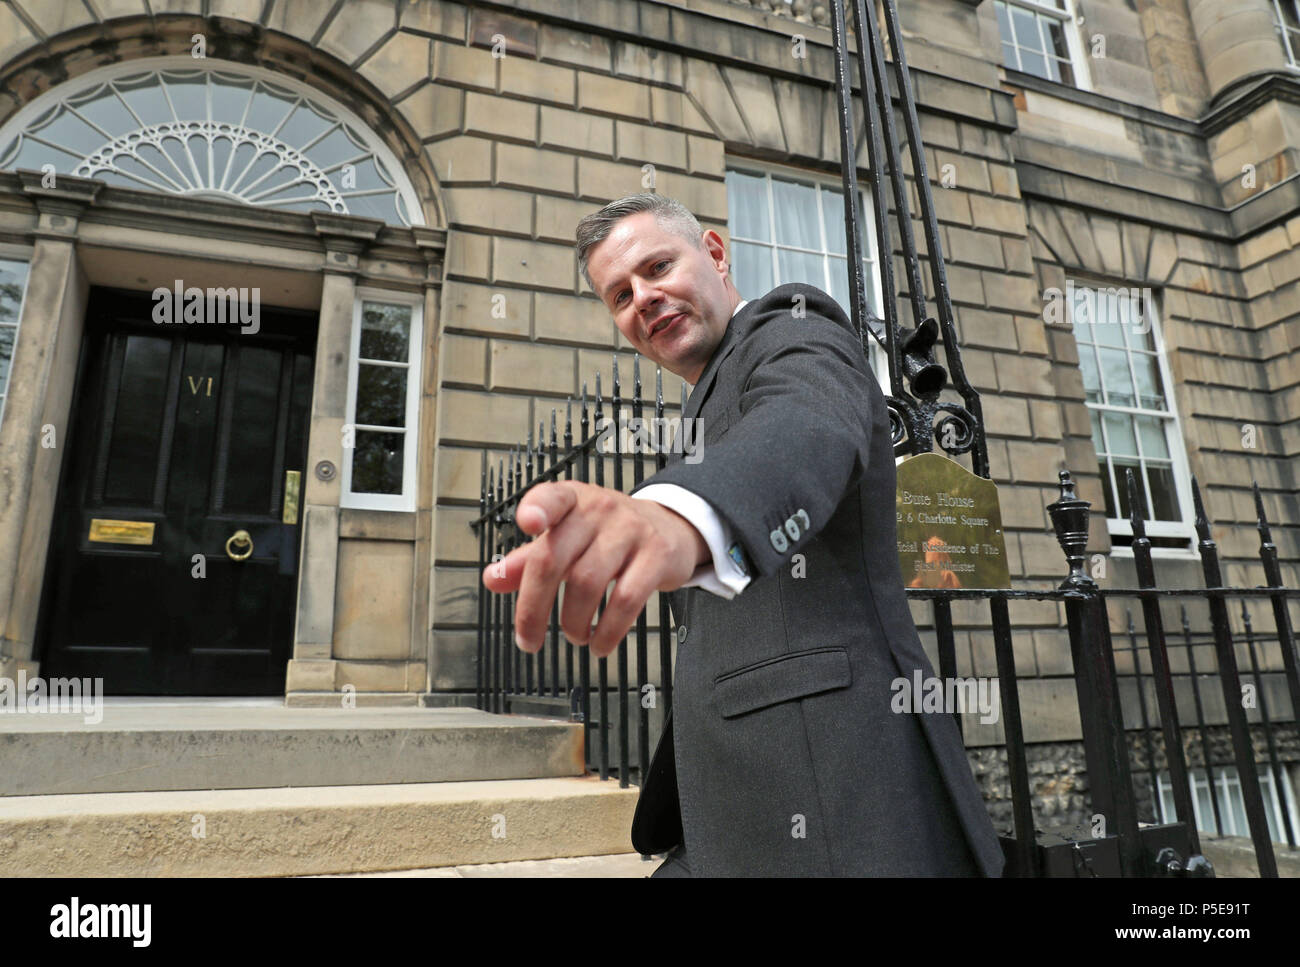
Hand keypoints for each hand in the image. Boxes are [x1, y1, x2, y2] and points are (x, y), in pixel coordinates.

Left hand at [482, 481, 709, 657]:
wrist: (669, 528)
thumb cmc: (608, 533)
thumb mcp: (568, 536)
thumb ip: (528, 558)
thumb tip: (493, 579)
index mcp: (571, 501)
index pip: (550, 498)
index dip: (536, 508)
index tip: (528, 523)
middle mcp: (599, 509)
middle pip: (554, 559)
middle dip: (533, 608)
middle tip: (528, 639)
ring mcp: (630, 530)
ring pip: (587, 583)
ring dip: (573, 623)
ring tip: (574, 635)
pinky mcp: (656, 555)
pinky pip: (627, 600)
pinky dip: (608, 631)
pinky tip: (600, 642)